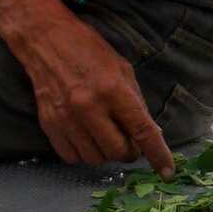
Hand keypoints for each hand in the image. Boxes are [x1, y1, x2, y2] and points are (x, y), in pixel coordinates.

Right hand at [10, 20, 175, 170]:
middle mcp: (89, 108)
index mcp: (113, 90)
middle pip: (118, 152)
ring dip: (105, 153)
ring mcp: (66, 118)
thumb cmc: (88, 50)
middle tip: (128, 140)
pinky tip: (86, 137)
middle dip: (128, 151)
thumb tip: (150, 135)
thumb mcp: (122, 69)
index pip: (142, 132)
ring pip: (95, 159)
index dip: (158, 155)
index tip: (167, 171)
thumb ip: (136, 103)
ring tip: (104, 134)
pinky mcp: (50, 125)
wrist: (45, 40)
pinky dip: (84, 153)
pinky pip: (72, 157)